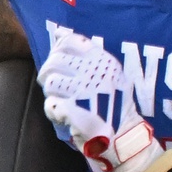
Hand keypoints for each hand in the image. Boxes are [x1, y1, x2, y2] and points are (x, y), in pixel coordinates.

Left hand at [40, 32, 161, 171]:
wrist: (122, 138)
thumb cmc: (114, 106)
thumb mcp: (110, 73)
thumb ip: (87, 52)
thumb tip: (58, 34)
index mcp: (103, 61)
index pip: (69, 42)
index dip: (58, 51)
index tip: (61, 63)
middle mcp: (94, 72)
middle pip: (54, 61)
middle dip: (50, 74)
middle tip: (60, 88)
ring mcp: (83, 91)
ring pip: (49, 82)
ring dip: (52, 94)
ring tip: (64, 101)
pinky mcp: (74, 110)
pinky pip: (50, 104)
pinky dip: (54, 112)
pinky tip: (65, 116)